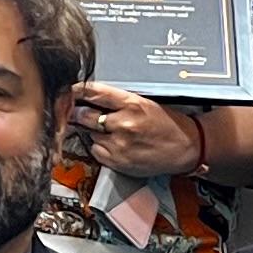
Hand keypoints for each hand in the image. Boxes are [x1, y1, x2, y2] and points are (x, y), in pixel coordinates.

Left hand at [60, 84, 202, 178]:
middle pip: (84, 115)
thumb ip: (117, 101)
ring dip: (89, 130)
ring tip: (103, 128)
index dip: (76, 90)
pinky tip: (110, 143)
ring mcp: (119, 145)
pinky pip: (95, 151)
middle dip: (77, 112)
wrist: (185, 148)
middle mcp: (123, 124)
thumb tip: (88, 97)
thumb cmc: (166, 123)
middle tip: (73, 110)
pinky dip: (98, 146)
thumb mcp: (144, 103)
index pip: (94, 92)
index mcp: (131, 103)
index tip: (67, 90)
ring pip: (88, 134)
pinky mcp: (117, 162)